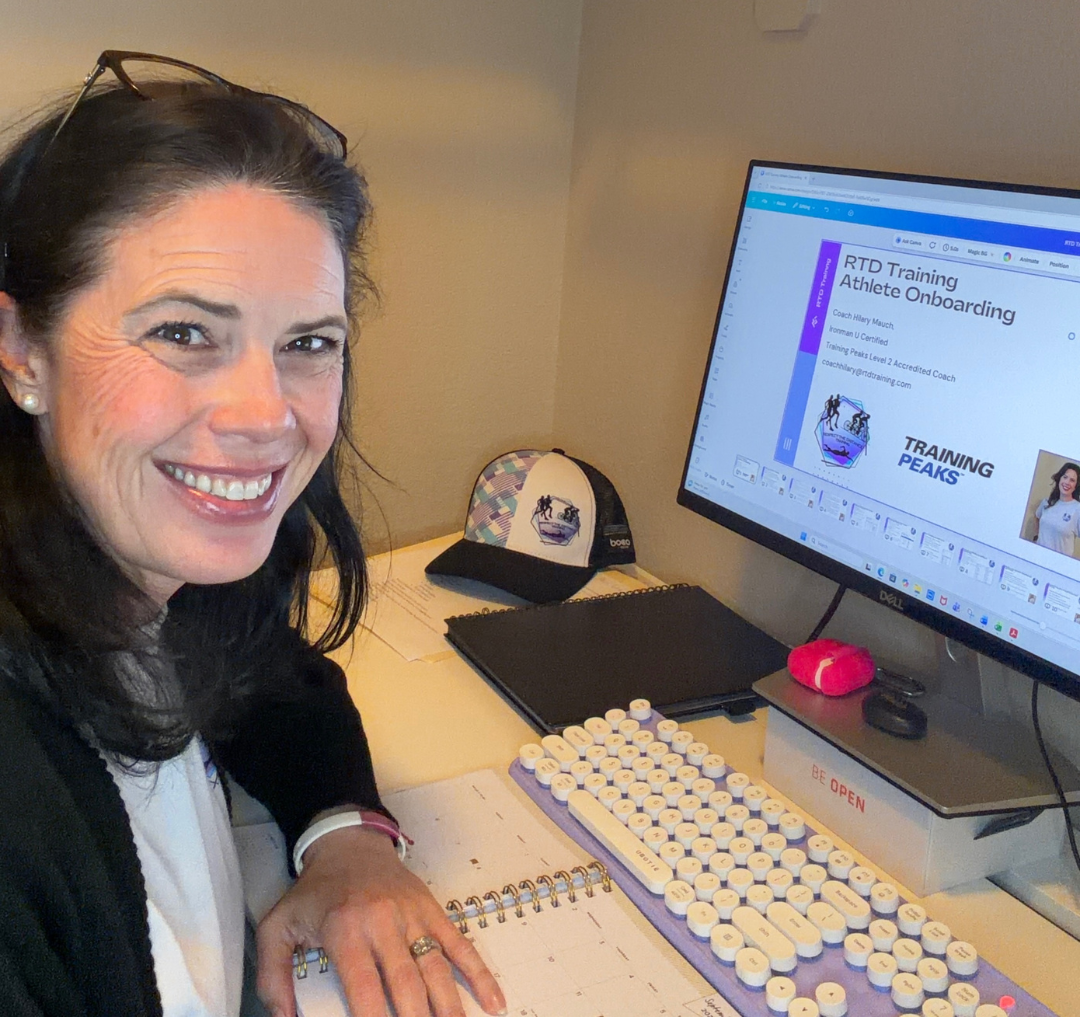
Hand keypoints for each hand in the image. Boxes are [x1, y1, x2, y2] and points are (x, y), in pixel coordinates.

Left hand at [256, 826, 506, 1016]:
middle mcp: (383, 924)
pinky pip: (459, 944)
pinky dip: (480, 973)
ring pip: (437, 969)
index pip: (364, 990)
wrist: (348, 842)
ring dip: (450, 1008)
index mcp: (345, 931)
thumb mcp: (277, 927)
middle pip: (407, 985)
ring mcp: (413, 916)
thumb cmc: (314, 893)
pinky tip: (494, 1001)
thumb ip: (272, 977)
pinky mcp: (433, 910)